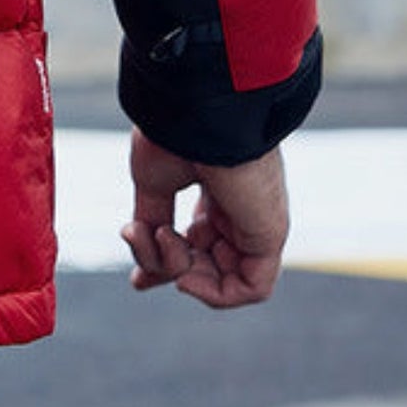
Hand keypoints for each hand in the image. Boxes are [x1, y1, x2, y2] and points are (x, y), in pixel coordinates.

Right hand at [121, 129, 288, 308]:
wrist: (194, 113)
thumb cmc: (173, 135)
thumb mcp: (153, 184)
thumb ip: (153, 225)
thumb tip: (150, 255)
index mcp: (215, 189)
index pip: (197, 240)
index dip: (166, 262)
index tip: (137, 280)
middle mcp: (239, 208)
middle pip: (208, 263)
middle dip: (170, 272)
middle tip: (139, 276)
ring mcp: (255, 221)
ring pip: (224, 276)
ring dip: (181, 271)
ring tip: (162, 237)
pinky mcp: (269, 234)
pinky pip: (250, 287)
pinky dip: (213, 292)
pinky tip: (184, 275)